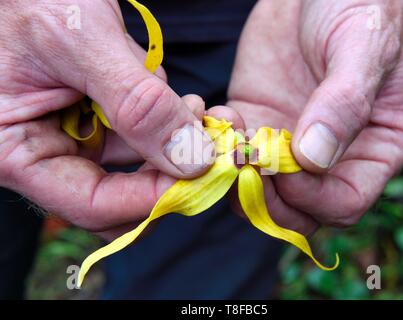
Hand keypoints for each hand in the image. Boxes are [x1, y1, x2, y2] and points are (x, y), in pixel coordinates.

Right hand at [0, 0, 211, 233]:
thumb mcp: (82, 42)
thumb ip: (137, 104)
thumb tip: (191, 160)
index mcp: (18, 153)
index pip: (93, 204)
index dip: (152, 197)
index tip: (202, 174)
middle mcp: (46, 154)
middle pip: (120, 194)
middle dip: (168, 170)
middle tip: (208, 142)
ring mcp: (75, 136)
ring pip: (138, 160)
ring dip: (173, 138)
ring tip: (193, 105)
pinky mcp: (97, 117)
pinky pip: (141, 131)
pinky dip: (164, 116)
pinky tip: (170, 93)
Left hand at [227, 0, 402, 232]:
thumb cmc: (356, 7)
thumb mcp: (363, 47)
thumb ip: (346, 102)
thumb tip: (315, 156)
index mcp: (374, 147)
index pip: (345, 201)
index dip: (314, 199)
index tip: (285, 172)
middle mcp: (332, 155)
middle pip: (301, 210)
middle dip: (270, 200)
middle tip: (247, 168)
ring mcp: (291, 142)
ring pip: (262, 192)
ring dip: (239, 180)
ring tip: (230, 143)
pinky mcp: (257, 122)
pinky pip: (235, 156)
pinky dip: (221, 150)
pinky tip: (220, 118)